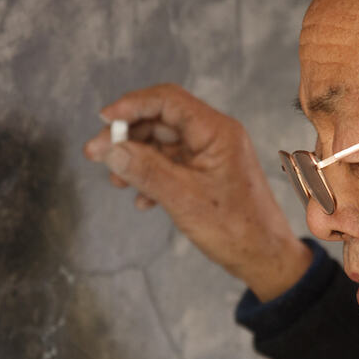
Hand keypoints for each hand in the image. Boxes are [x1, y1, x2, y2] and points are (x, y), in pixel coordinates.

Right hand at [85, 84, 311, 301]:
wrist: (264, 258)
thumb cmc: (235, 228)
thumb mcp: (183, 199)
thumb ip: (145, 171)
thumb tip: (110, 150)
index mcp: (216, 131)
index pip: (167, 101)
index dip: (132, 105)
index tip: (104, 121)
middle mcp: (214, 136)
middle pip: (160, 121)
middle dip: (127, 136)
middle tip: (95, 154)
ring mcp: (209, 155)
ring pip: (162, 144)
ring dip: (135, 159)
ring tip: (116, 182)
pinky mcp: (205, 174)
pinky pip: (171, 165)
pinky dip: (151, 177)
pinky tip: (142, 200)